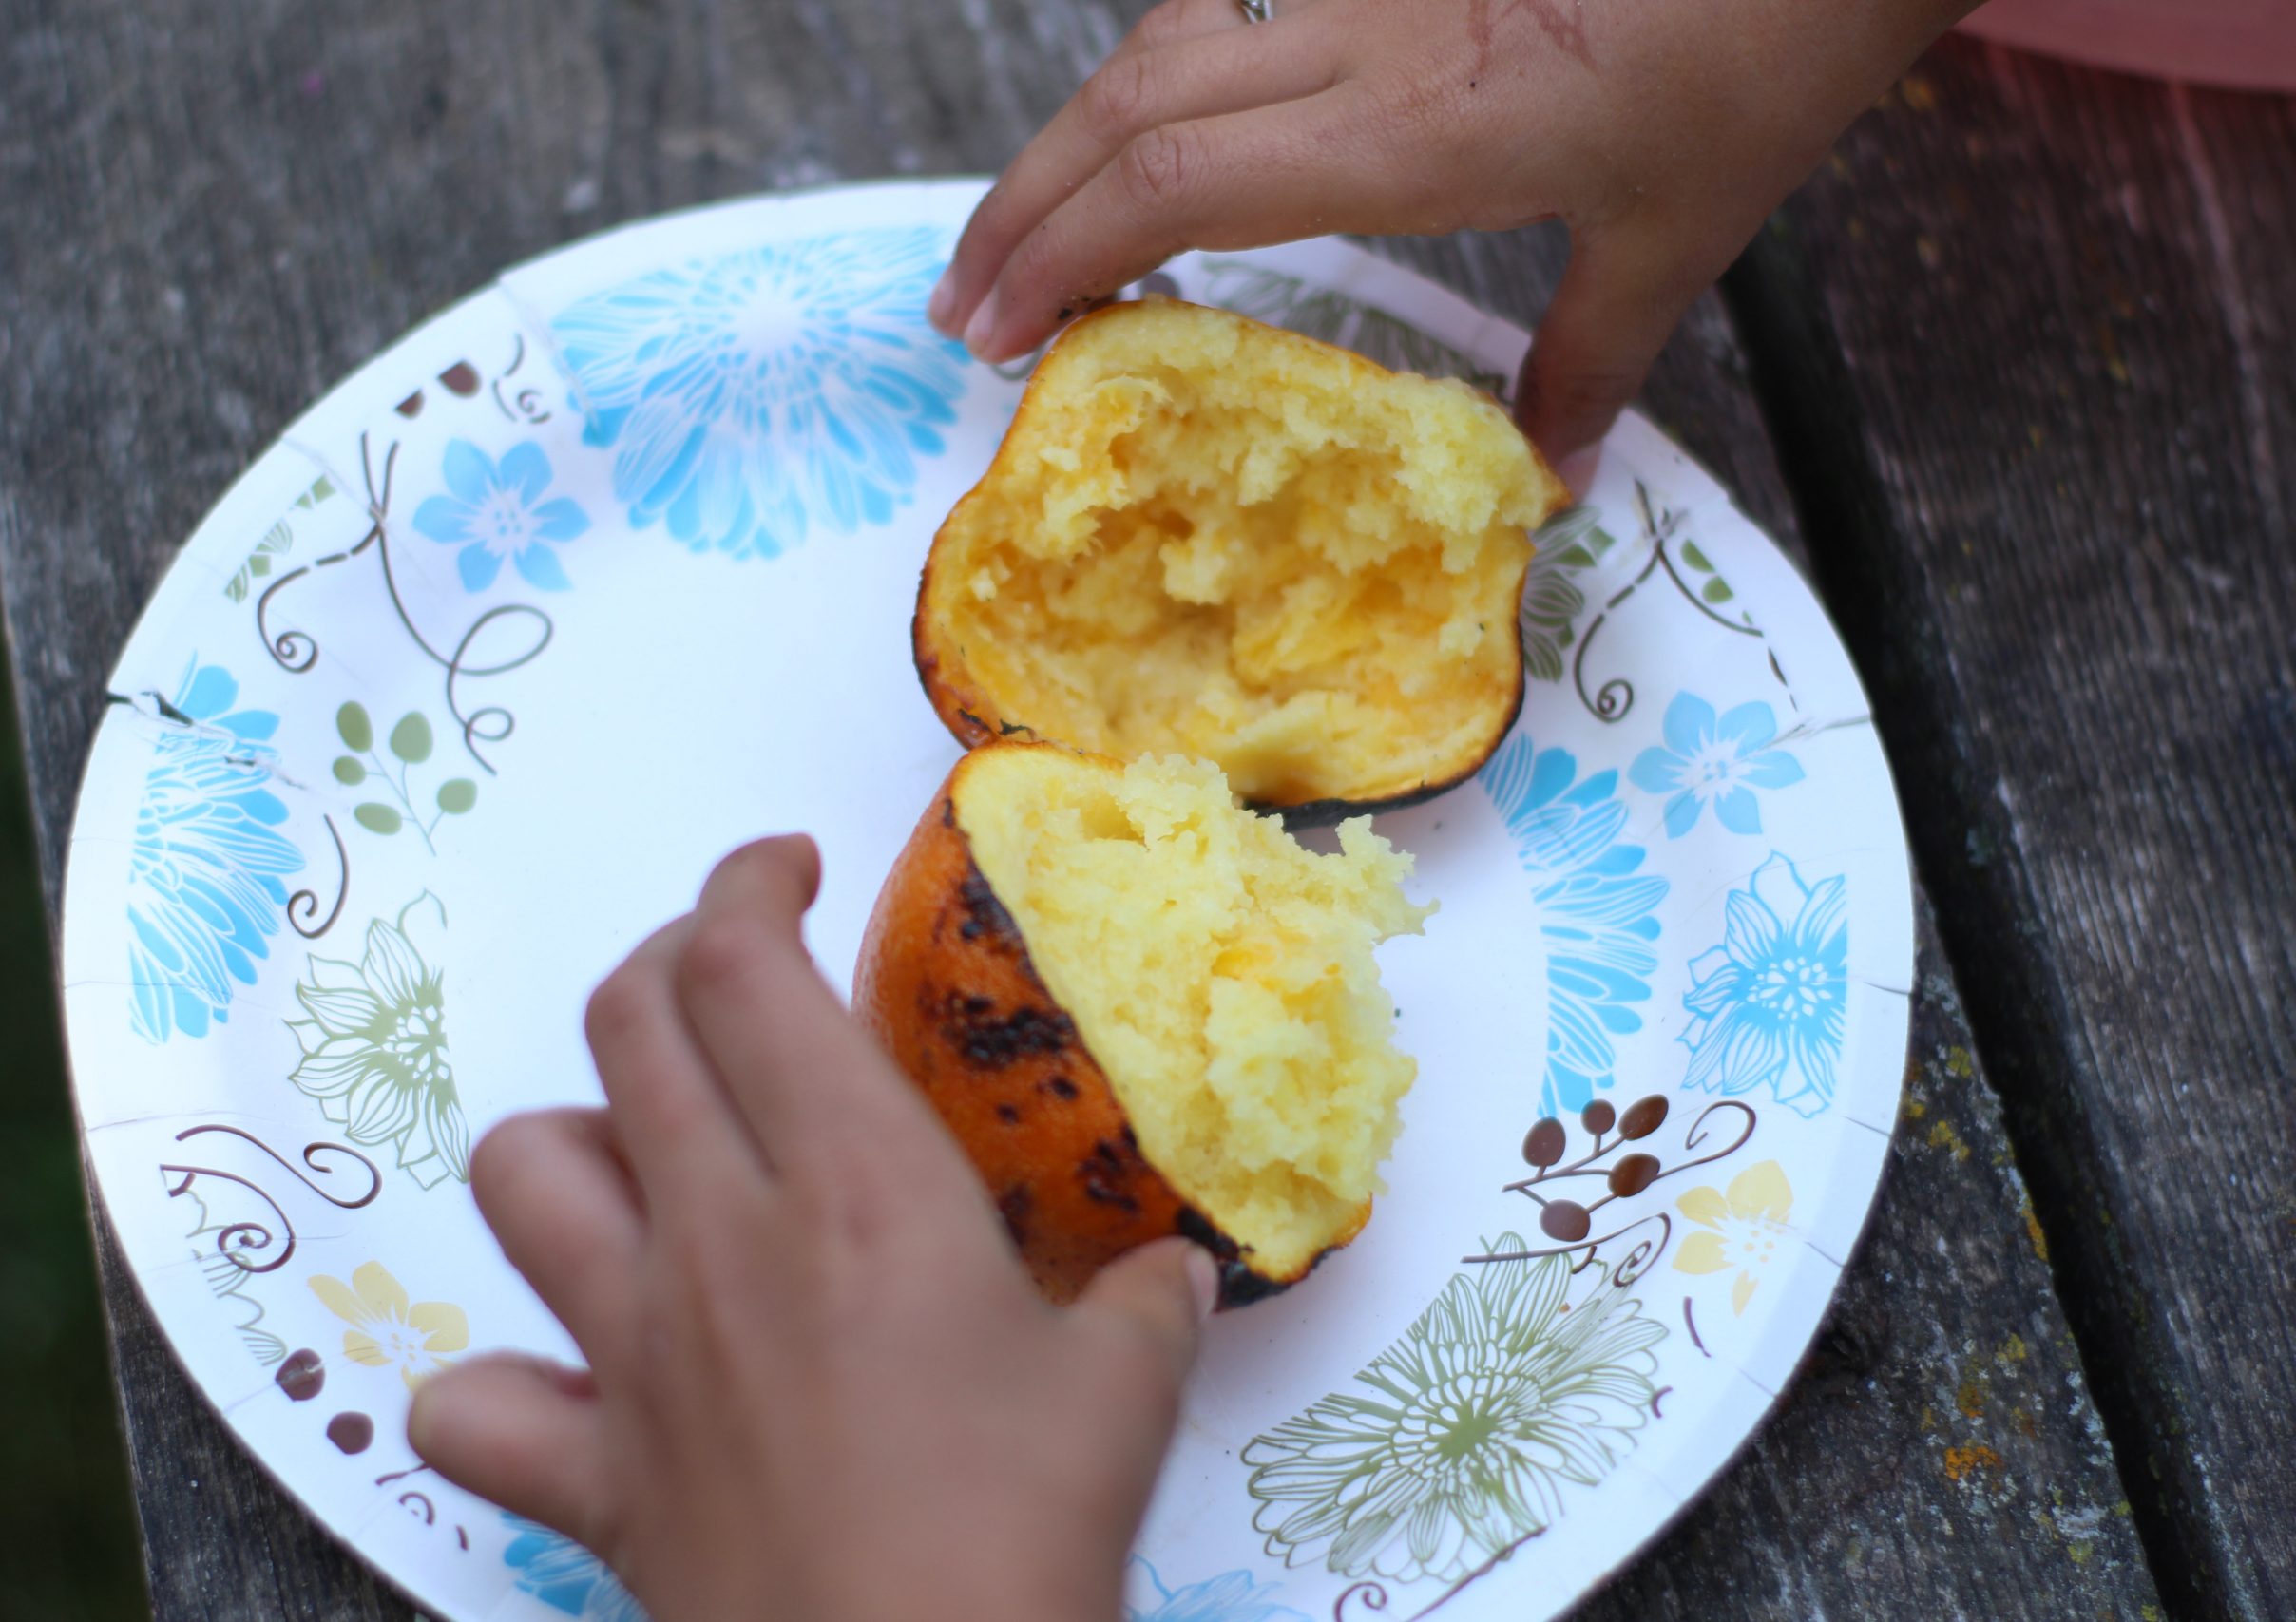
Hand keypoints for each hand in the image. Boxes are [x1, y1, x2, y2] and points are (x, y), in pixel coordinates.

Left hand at [409, 836, 1217, 1621]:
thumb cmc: (1021, 1533)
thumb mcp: (1125, 1396)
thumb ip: (1145, 1308)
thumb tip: (1174, 1273)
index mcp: (855, 1184)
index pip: (742, 965)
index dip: (746, 884)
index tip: (787, 871)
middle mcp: (718, 1238)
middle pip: (626, 1024)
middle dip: (668, 960)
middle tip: (732, 976)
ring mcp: (632, 1353)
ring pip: (520, 1173)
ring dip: (570, 1134)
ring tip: (644, 1156)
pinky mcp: (586, 1474)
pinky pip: (469, 1405)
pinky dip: (497, 1379)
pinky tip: (566, 1379)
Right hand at [930, 0, 1976, 458]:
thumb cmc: (1769, 49)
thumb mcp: (1683, 232)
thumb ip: (1593, 356)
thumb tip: (1552, 475)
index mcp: (1411, 130)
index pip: (1176, 184)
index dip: (1062, 253)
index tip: (997, 336)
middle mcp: (1362, 41)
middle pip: (1129, 106)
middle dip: (1022, 206)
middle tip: (961, 304)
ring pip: (1165, 42)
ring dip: (1071, 139)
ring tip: (1021, 227)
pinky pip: (1238, 3)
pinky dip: (1166, 66)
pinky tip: (1151, 105)